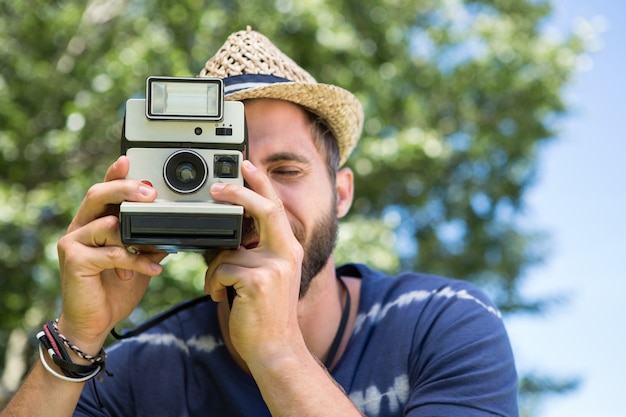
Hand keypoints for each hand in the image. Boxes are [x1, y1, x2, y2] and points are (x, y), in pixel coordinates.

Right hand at [56, 156, 165, 352]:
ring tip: (157, 251)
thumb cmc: (114, 288)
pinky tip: (151, 270)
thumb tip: (173, 228)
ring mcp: (73, 243)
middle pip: (97, 195)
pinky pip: (110, 253)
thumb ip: (148, 241)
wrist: (95, 322)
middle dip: (124, 189)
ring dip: (137, 237)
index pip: (103, 191)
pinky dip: (135, 260)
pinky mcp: (74, 261)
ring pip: (106, 224)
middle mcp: (80, 228)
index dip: (114, 174)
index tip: (128, 160)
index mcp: (95, 223)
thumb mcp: (138, 259)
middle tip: (149, 192)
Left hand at [204, 160, 304, 363]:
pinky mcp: (258, 281)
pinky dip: (213, 285)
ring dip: (215, 272)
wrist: (276, 348)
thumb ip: (254, 253)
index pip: (275, 207)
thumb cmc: (266, 313)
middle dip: (240, 192)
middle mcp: (286, 253)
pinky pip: (221, 270)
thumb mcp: (267, 277)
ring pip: (227, 252)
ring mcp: (274, 266)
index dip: (261, 183)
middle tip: (216, 188)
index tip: (247, 164)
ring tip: (220, 290)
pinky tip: (220, 298)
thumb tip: (227, 240)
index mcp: (288, 249)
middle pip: (265, 209)